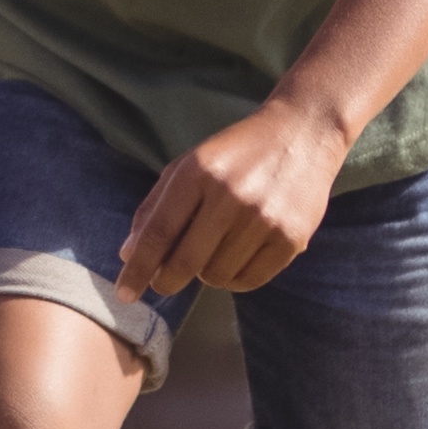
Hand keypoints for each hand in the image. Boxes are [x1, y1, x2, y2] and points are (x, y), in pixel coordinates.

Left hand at [120, 96, 352, 298]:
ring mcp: (264, 218)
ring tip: (214, 250)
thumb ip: (156, 207)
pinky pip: (249, 281)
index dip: (137, 269)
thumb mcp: (190, 165)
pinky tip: (236, 257)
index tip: (124, 294)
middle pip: (184, 263)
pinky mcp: (292, 237)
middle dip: (166, 281)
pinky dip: (235, 278)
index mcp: (198, 172)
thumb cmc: (237, 152)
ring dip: (206, 273)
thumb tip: (129, 255)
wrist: (303, 133)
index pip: (158, 233)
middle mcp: (231, 195)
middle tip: (163, 284)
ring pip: (216, 277)